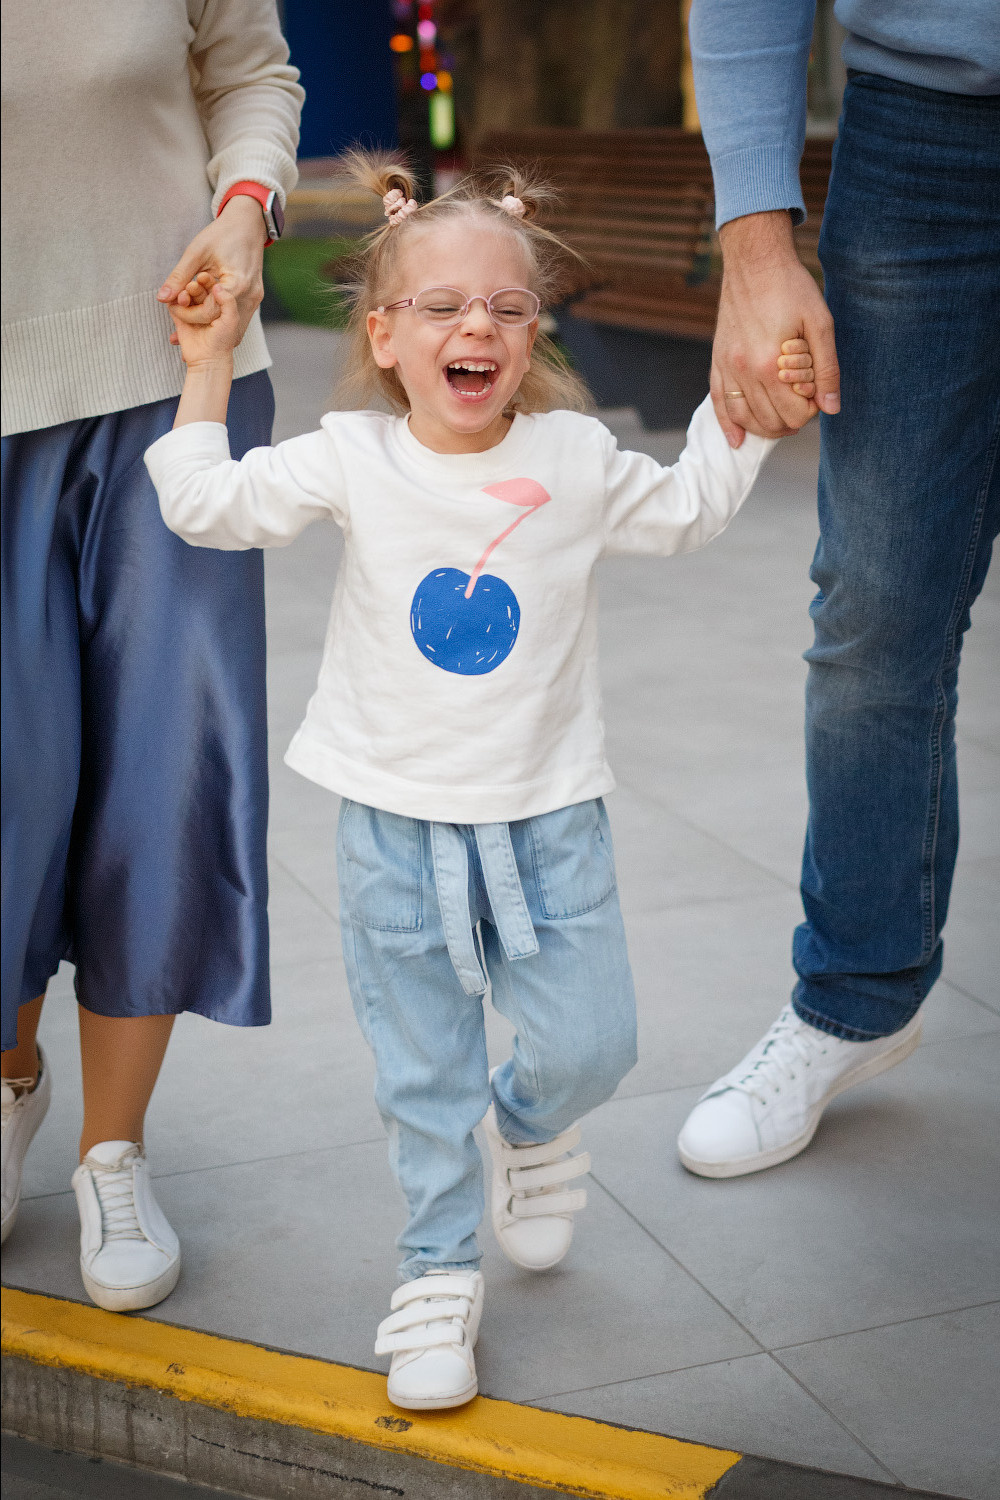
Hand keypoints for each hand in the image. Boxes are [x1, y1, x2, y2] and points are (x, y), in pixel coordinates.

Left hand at [157, 195, 266, 344]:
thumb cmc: (221, 234)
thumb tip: (161, 299)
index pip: (210, 311)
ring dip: (210, 327)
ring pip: (232, 326)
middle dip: (197, 323)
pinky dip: (220, 320)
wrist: (247, 225)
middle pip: (221, 322)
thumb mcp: (196, 253)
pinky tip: (204, 320)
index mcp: (238, 283)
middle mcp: (250, 296)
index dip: (189, 314)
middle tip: (178, 321)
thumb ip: (179, 277)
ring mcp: (255, 299)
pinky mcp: (254, 299)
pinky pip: (237, 318)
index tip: (173, 309)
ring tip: (189, 327)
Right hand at [168, 282, 240, 369]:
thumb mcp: (231, 320)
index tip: (204, 276)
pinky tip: (179, 303)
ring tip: (185, 298)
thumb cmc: (223, 341)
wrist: (208, 361)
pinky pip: (173, 305)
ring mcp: (191, 309)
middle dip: (193, 286)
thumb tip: (217, 286)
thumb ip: (228, 302)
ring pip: (184, 295)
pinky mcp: (179, 316)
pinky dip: (174, 302)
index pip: (212, 284)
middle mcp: (205, 304)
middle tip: (192, 285)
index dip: (207, 280)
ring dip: (183, 294)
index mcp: (220, 302)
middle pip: (196, 288)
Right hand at [711, 210, 839, 447]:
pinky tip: (736, 440)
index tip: (817, 394)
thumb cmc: (792, 287)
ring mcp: (727, 366)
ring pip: (743, 418)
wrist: (754, 260)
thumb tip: (831, 408)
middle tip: (803, 405)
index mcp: (771, 365)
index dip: (811, 410)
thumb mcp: (821, 323)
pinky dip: (727, 425)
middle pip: (769, 420)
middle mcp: (744, 371)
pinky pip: (718, 402)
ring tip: (781, 421)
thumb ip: (827, 369)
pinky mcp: (717, 360)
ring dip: (764, 427)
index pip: (793, 413)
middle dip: (790, 420)